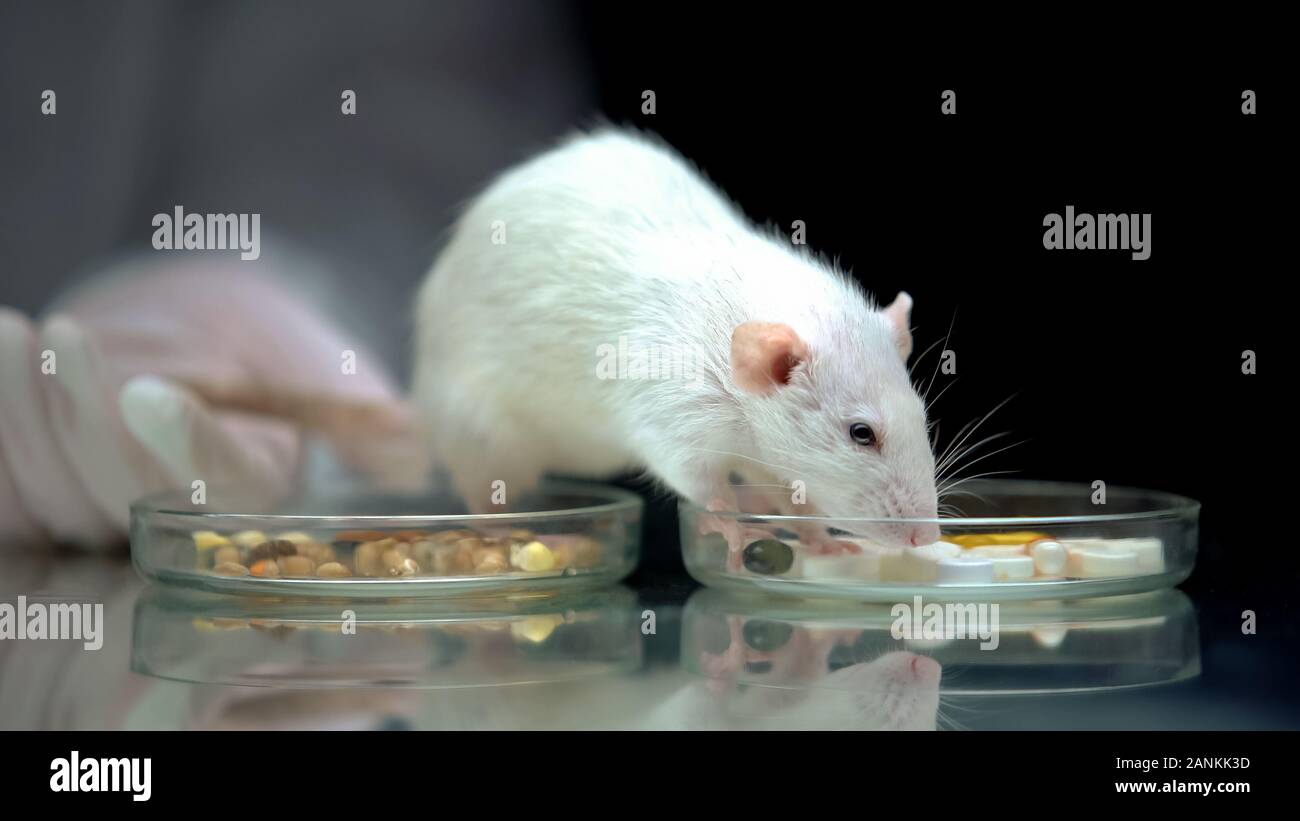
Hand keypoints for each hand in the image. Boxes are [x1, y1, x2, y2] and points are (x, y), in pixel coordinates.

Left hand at [0, 259, 428, 550]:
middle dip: (84, 423)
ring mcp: (106, 515)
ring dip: (25, 415)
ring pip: (58, 494)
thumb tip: (412, 447)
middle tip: (63, 340)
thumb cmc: (273, 346)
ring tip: (10, 334)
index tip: (149, 392)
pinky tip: (1, 356)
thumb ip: (356, 409)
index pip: (227, 491)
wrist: (204, 334)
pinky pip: (8, 487)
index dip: (187, 449)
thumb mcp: (321, 365)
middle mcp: (182, 526)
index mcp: (262, 503)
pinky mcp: (44, 495)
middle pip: (126, 498)